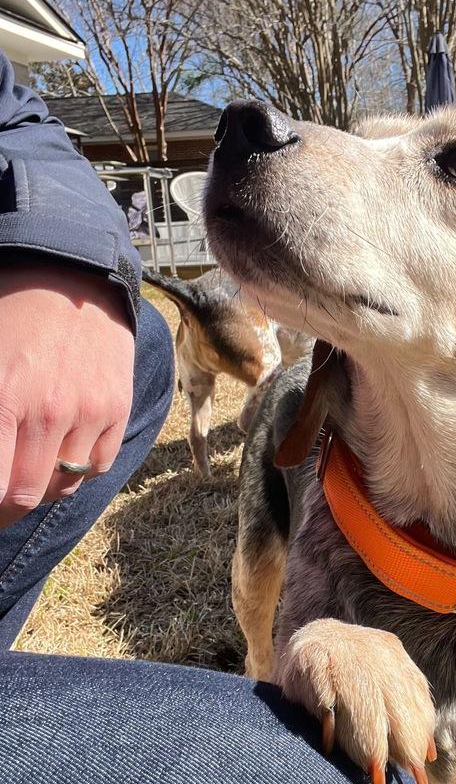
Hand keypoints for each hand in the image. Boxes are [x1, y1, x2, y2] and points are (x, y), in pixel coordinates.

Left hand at [0, 261, 134, 527]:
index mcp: (2, 400)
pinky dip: (79, 469)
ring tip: (33, 471)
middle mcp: (47, 413)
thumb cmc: (10, 313)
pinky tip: (64, 451)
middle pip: (27, 494)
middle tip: (2, 503)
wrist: (72, 276)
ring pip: (65, 484)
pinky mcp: (117, 408)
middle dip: (8, 507)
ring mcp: (88, 413)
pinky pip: (98, 464)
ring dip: (45, 486)